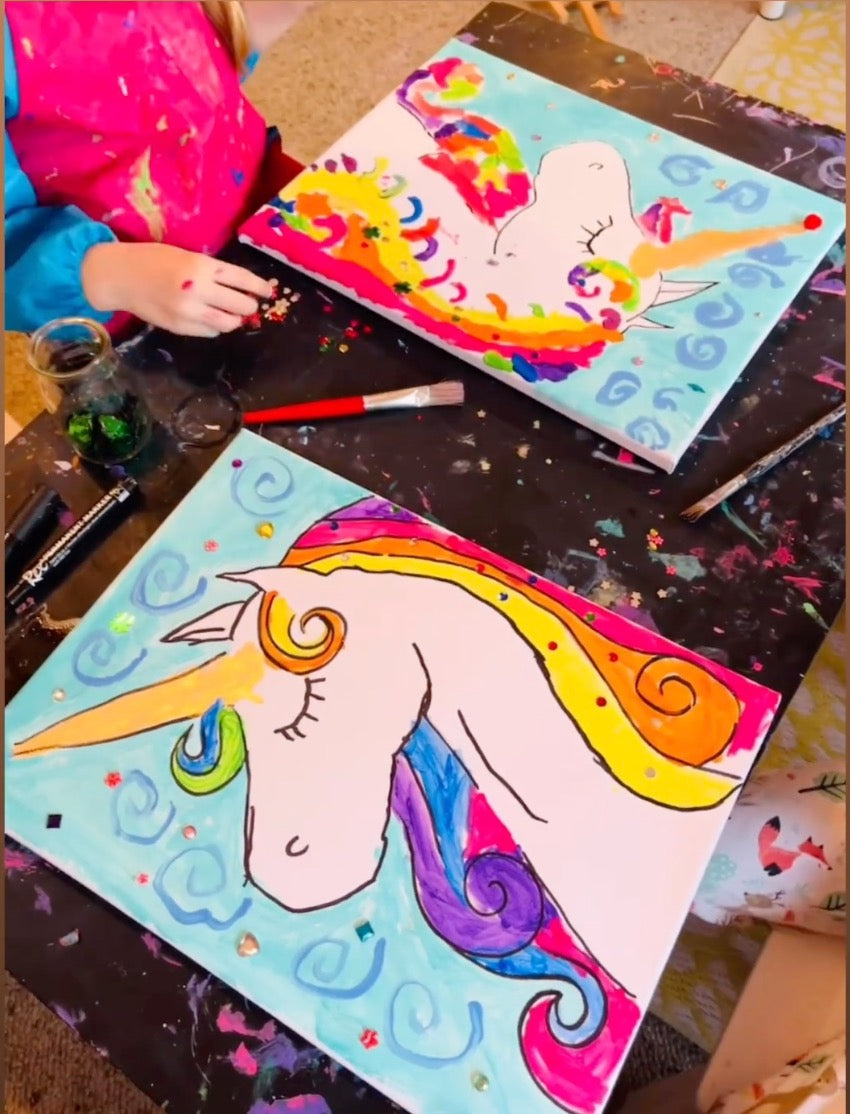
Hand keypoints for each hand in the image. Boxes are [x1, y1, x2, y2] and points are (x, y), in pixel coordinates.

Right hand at [81, 242, 274, 336]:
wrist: (121, 276)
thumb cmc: (154, 260)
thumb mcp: (187, 256)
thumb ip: (212, 272)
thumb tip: (241, 289)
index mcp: (202, 266)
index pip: (242, 279)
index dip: (259, 287)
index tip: (268, 292)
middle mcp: (199, 290)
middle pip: (240, 305)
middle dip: (248, 306)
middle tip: (247, 304)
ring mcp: (189, 312)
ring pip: (228, 324)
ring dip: (234, 320)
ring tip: (230, 314)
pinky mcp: (180, 327)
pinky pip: (210, 332)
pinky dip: (215, 327)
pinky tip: (208, 319)